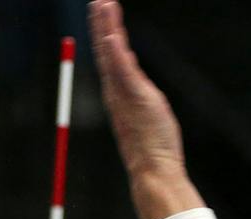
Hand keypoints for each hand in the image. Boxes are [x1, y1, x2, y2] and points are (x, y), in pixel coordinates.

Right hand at [89, 0, 185, 178]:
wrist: (152, 170)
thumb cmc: (152, 147)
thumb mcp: (146, 111)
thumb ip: (137, 90)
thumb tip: (132, 74)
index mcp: (119, 93)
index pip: (110, 56)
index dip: (105, 33)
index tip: (103, 12)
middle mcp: (116, 91)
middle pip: (106, 50)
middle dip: (101, 23)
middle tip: (97, 0)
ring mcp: (123, 94)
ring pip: (111, 54)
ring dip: (106, 28)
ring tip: (103, 4)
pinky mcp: (134, 98)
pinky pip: (122, 71)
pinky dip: (116, 52)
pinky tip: (112, 35)